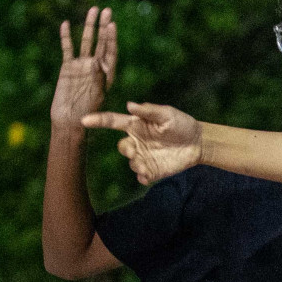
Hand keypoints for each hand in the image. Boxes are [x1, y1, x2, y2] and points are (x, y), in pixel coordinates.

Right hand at [51, 7, 116, 125]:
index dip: (111, 38)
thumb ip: (96, 78)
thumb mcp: (96, 95)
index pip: (111, 51)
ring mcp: (81, 66)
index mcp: (107, 73)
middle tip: (106, 10)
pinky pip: (67, 49)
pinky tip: (65, 24)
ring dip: (89, 27)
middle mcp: (95, 66)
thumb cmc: (87, 112)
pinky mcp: (68, 68)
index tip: (112, 24)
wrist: (70, 121)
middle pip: (101, 42)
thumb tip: (94, 62)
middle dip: (103, 26)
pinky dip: (66, 37)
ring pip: (86, 42)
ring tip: (93, 10)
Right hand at [82, 102, 201, 184]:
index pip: (113, 122)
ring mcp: (144, 156)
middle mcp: (137, 141)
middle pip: (122, 148)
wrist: (198, 143)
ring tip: (149, 163)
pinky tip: (149, 174)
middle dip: (126, 150)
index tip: (84, 120)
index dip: (98, 120)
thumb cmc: (181, 124)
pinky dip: (143, 176)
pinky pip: (141, 176)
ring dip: (138, 164)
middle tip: (136, 151)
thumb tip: (130, 105)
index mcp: (136, 125)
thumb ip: (149, 110)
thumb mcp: (167, 114)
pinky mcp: (152, 170)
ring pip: (132, 163)